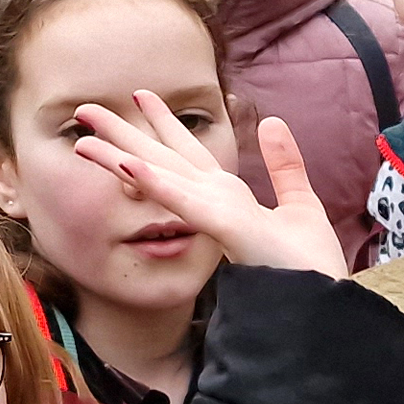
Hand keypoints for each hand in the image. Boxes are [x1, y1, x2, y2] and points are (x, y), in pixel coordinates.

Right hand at [72, 96, 346, 278]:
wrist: (321, 307)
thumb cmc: (309, 267)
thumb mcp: (300, 204)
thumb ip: (283, 164)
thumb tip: (272, 120)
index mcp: (229, 198)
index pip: (189, 154)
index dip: (164, 123)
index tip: (140, 95)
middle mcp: (216, 204)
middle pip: (163, 160)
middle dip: (125, 134)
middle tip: (84, 109)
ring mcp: (218, 216)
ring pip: (162, 178)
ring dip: (122, 157)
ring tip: (83, 140)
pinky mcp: (227, 229)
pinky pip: (186, 202)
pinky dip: (157, 184)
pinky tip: (131, 167)